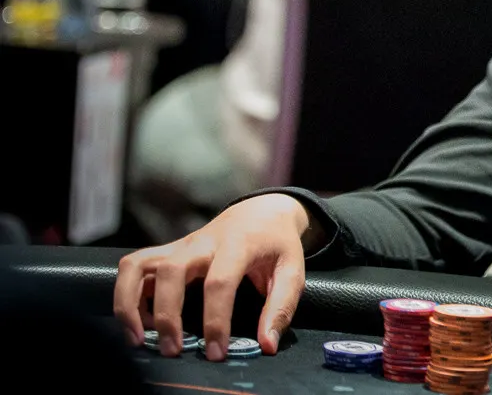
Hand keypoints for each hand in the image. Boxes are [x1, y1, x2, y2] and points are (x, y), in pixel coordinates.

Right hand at [113, 194, 314, 360]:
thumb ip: (281, 307)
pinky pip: (133, 267)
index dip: (216, 320)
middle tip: (174, 350)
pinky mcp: (167, 252)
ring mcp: (180, 245)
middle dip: (167, 315)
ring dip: (130, 303)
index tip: (217, 352)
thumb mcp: (292, 269)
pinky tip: (143, 322)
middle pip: (171, 271)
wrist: (262, 212)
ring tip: (139, 339)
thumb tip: (267, 345)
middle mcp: (203, 241)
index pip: (220, 281)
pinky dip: (127, 295)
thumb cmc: (277, 243)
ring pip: (138, 264)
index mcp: (238, 243)